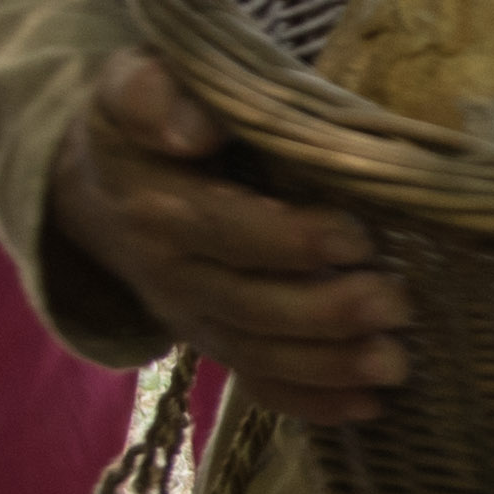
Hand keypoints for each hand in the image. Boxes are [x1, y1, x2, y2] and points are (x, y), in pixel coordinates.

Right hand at [46, 49, 409, 425]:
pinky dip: (311, 403)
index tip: (355, 236)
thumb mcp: (133, 86)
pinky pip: (257, 384)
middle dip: (326, 312)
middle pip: (249, 305)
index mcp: (157, 206)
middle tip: (397, 304)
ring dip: (329, 367)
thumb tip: (194, 128)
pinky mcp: (215, 343)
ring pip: (258, 356)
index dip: (288, 240)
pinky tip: (368, 407)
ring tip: (396, 364)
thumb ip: (154, 92)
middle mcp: (172, 274)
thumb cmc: (145, 122)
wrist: (96, 187)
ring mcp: (193, 318)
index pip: (223, 230)